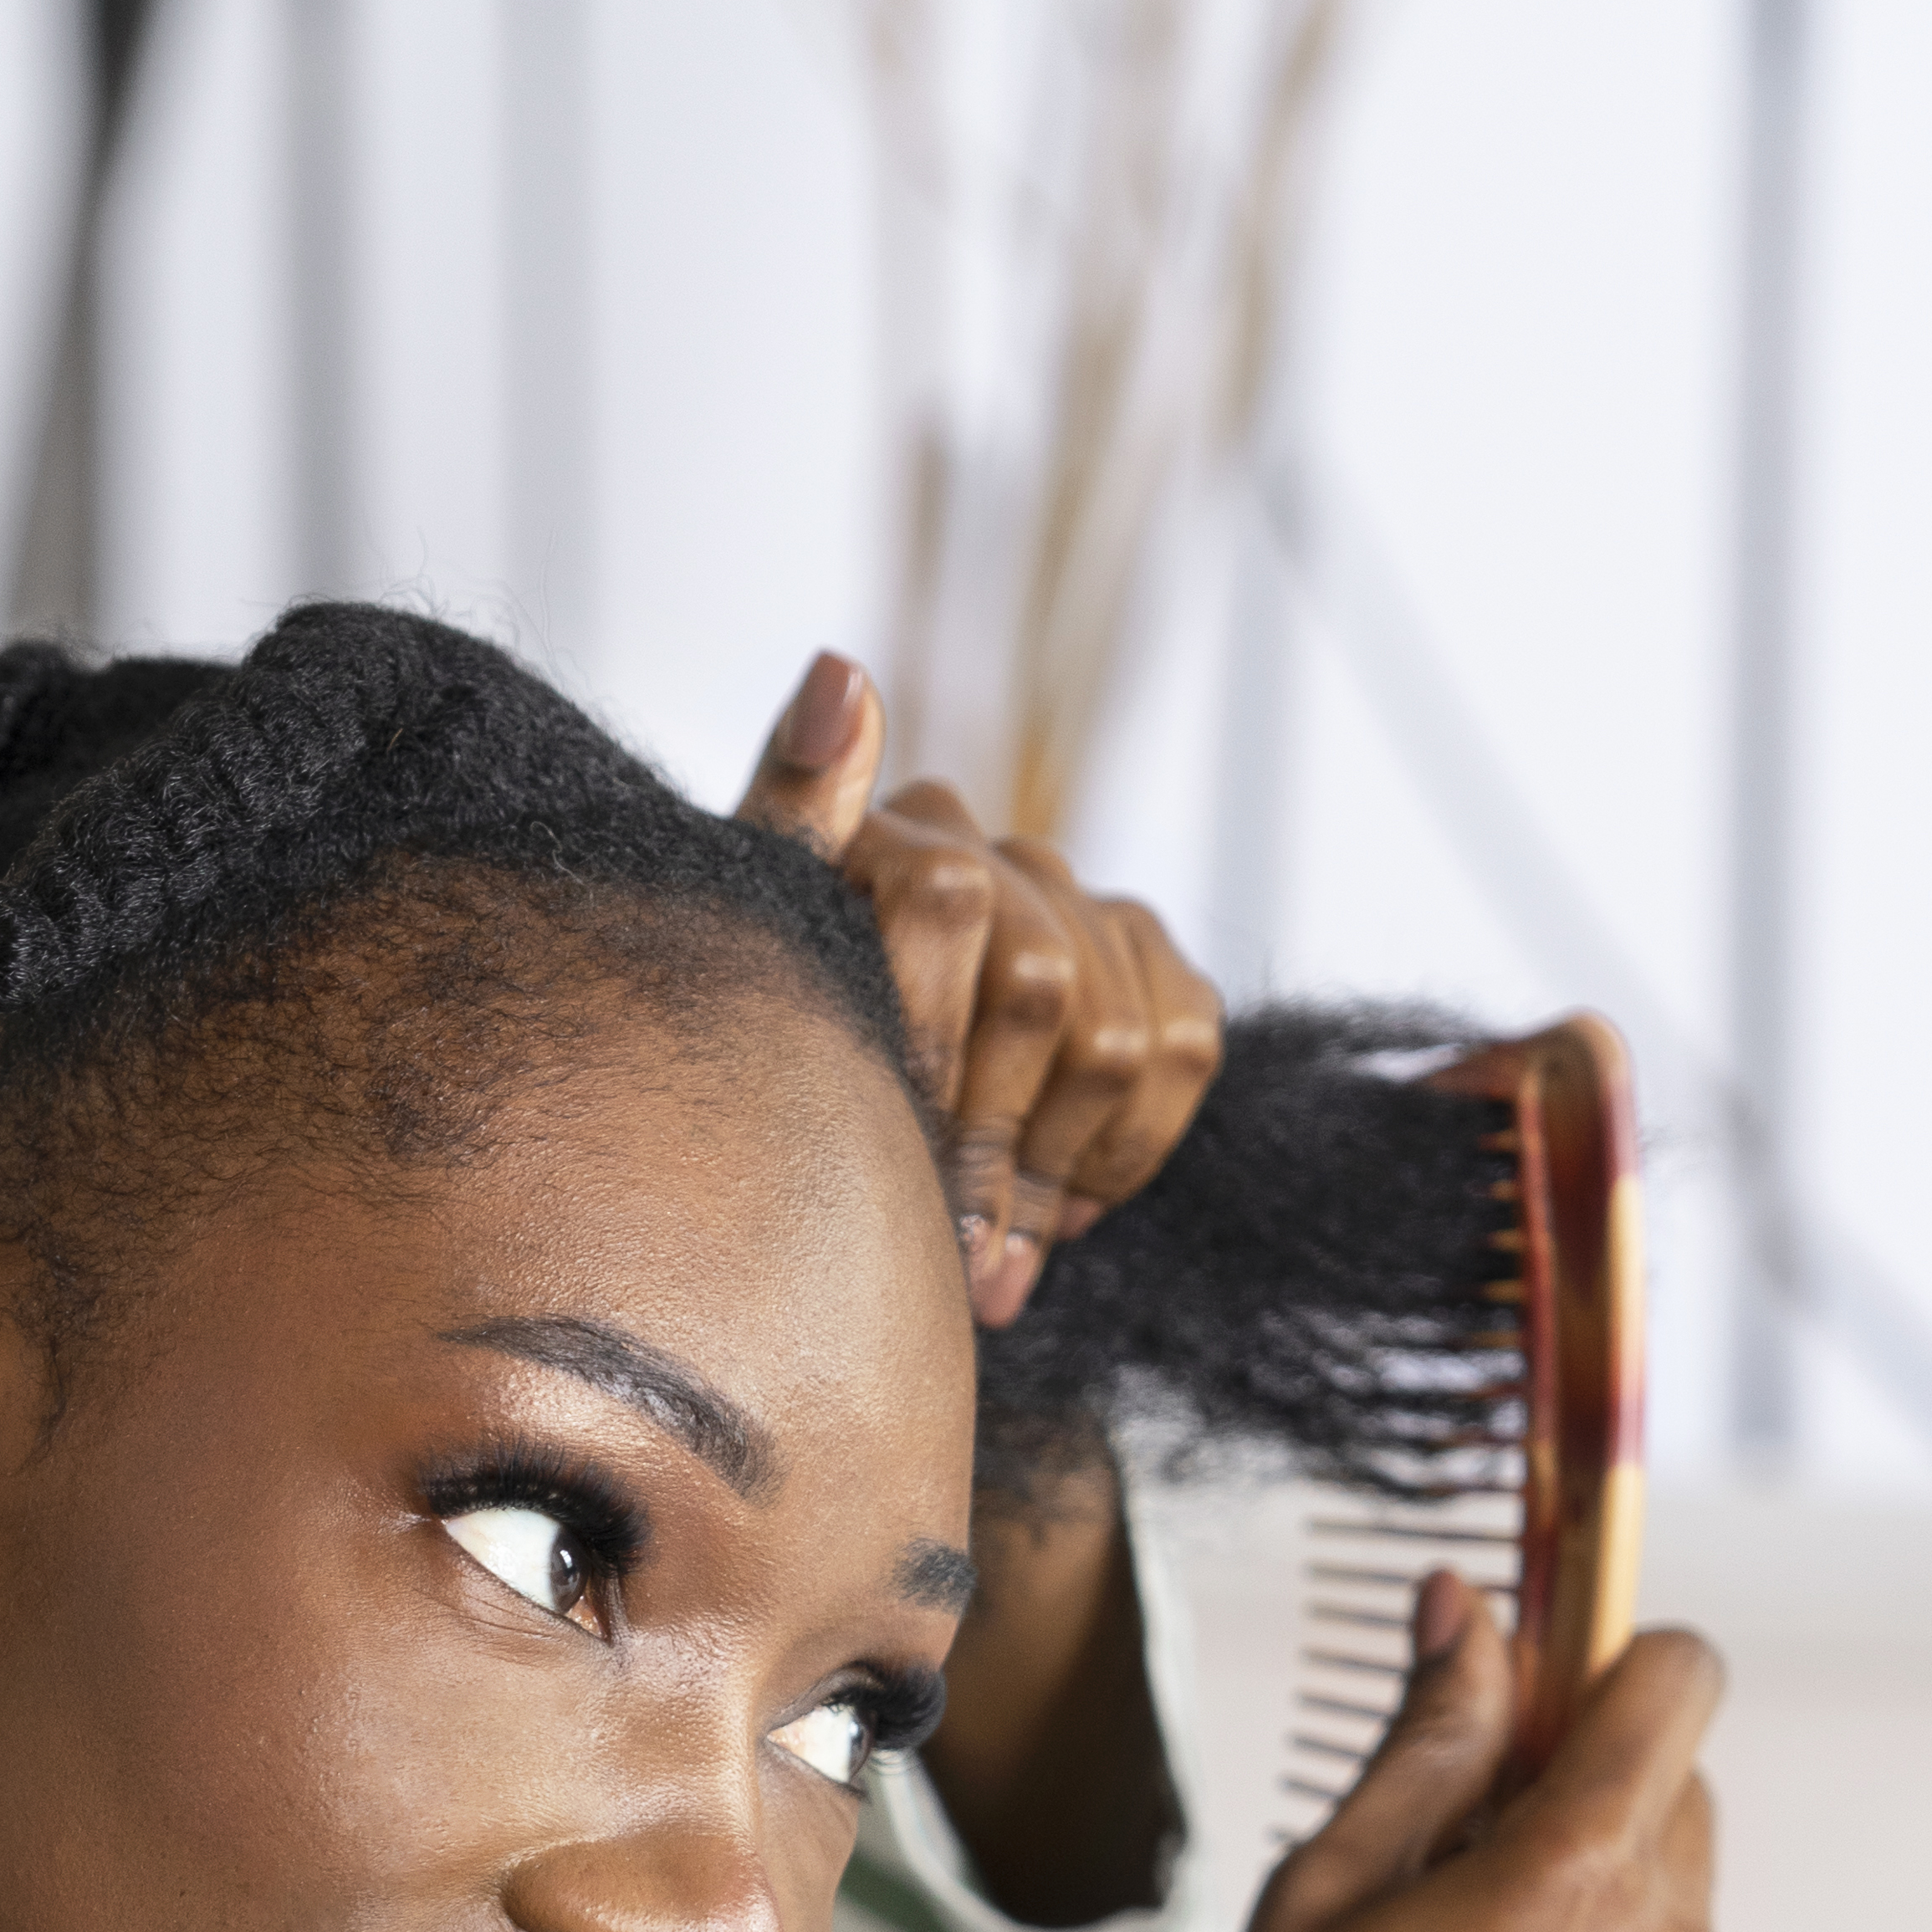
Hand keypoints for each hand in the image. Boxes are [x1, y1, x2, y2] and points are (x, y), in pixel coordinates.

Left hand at [738, 651, 1223, 1325]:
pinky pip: (1184, 1048)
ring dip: (1056, 1169)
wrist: (817, 1118)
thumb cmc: (768, 1038)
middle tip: (955, 1252)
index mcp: (891, 839)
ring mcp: (1080, 906)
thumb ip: (787, 817)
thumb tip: (843, 674)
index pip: (944, 899)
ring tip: (996, 1257)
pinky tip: (1062, 1211)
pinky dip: (1126, 1149)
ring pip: (1121, 1039)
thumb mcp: (747, 948)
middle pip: (1041, 988)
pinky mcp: (1144, 964)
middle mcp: (994, 854)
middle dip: (995, 1142)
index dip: (927, 1043)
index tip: (895, 1152)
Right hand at [1077, 1581, 1725, 1931]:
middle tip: (1445, 1862)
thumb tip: (1472, 1609)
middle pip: (1674, 1795)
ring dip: (1580, 1914)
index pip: (1680, 1677)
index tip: (1528, 1696)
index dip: (1605, 1663)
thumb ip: (1427, 1738)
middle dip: (1580, 1794)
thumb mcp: (1323, 1892)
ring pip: (1664, 1915)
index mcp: (1580, 1872)